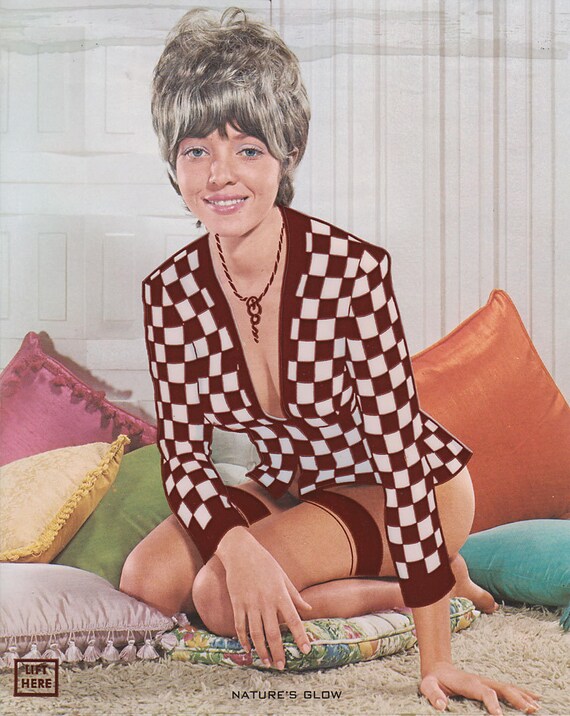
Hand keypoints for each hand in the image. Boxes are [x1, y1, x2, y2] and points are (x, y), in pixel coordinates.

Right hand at [216, 527, 311, 668]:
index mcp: (280, 594)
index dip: (300, 636)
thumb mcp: (283, 576)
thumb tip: (308, 609)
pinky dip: (243, 639)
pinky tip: (247, 649)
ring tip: (266, 662)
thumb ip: (295, 595)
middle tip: (281, 666)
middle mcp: (266, 601)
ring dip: (261, 650)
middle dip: (278, 651)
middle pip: (273, 632)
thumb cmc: (264, 562)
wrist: (240, 551)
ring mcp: (250, 603)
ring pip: (256, 633)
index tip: (306, 650)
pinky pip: (240, 626)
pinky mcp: (237, 603)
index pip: (294, 620)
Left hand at [420, 661, 540, 714]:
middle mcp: (481, 681)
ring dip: (523, 697)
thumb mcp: (427, 686)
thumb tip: (441, 705)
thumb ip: (433, 695)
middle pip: (502, 688)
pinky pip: (509, 688)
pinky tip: (536, 698)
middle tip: (530, 711)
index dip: (492, 703)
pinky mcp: (490, 685)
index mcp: (468, 682)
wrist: (438, 669)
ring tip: (538, 708)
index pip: (484, 692)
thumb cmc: (433, 681)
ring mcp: (487, 682)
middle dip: (517, 699)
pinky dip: (523, 692)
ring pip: (508, 688)